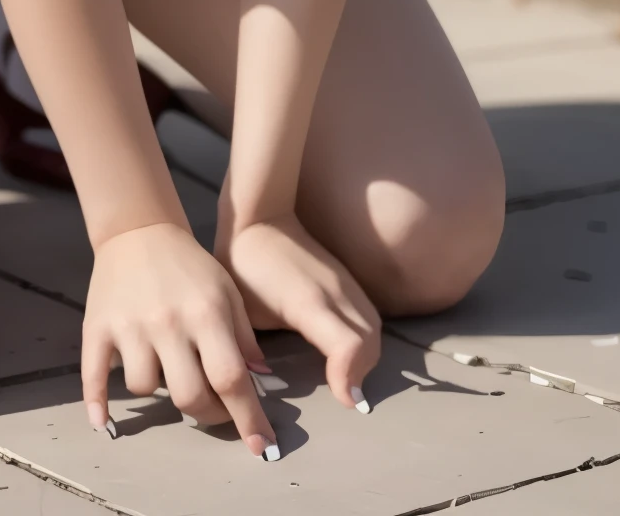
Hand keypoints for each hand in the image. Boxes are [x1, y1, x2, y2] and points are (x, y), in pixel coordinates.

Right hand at [82, 222, 277, 458]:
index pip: (230, 377)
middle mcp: (168, 321)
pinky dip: (98, 402)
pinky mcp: (97, 327)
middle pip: (188, 395)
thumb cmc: (190, 265)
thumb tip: (260, 381)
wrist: (139, 230)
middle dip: (206, 414)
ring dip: (158, 391)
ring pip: (144, 388)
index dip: (247, 417)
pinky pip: (94, 374)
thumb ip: (245, 337)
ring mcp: (130, 326)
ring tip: (165, 370)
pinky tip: (104, 422)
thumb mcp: (227, 291)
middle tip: (211, 408)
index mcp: (206, 312)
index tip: (260, 447)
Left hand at [217, 206, 380, 411]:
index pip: (348, 345)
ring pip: (374, 327)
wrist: (260, 218)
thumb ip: (259, 349)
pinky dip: (367, 338)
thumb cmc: (245, 267)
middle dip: (362, 373)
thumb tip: (265, 384)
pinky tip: (350, 351)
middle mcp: (335, 291)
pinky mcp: (347, 277)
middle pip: (370, 341)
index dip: (349, 377)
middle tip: (344, 396)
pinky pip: (369, 314)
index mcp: (308, 302)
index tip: (342, 401)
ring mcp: (345, 282)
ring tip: (348, 378)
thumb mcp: (246, 313)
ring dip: (367, 357)